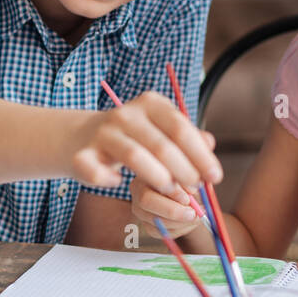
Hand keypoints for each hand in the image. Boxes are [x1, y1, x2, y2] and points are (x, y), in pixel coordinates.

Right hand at [69, 91, 221, 236]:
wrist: (82, 136)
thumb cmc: (135, 136)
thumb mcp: (162, 129)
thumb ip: (187, 136)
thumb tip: (210, 143)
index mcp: (150, 104)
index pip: (181, 128)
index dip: (201, 155)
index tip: (215, 177)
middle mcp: (126, 114)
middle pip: (162, 145)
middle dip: (184, 171)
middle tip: (196, 189)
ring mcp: (102, 132)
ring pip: (135, 157)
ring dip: (158, 179)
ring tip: (172, 192)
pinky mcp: (82, 153)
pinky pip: (98, 173)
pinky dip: (110, 181)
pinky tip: (119, 183)